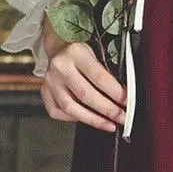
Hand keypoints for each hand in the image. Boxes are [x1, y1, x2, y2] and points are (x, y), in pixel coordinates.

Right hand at [40, 15, 126, 131]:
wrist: (59, 46)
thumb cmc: (82, 52)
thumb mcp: (98, 51)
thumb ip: (108, 71)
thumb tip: (124, 95)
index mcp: (76, 53)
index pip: (99, 77)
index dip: (115, 92)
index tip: (127, 102)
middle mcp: (61, 67)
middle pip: (85, 95)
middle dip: (108, 110)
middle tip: (122, 118)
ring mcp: (51, 81)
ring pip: (71, 107)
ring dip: (93, 120)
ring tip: (109, 125)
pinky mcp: (45, 91)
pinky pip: (57, 112)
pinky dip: (72, 118)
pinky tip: (86, 118)